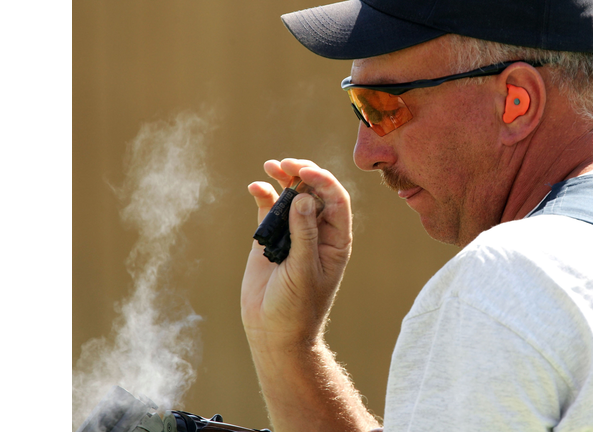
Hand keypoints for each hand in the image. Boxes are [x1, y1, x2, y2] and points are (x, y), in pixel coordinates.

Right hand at [241, 158, 352, 349]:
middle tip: (285, 164)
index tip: (304, 172)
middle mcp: (318, 232)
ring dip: (283, 179)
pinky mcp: (271, 238)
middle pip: (315, 192)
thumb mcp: (303, 270)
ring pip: (292, 196)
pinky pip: (269, 209)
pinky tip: (256, 187)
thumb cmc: (297, 307)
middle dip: (303, 173)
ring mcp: (294, 233)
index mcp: (336, 240)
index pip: (336, 200)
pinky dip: (263, 195)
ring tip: (270, 166)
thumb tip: (304, 198)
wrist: (274, 332)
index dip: (323, 181)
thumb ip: (304, 234)